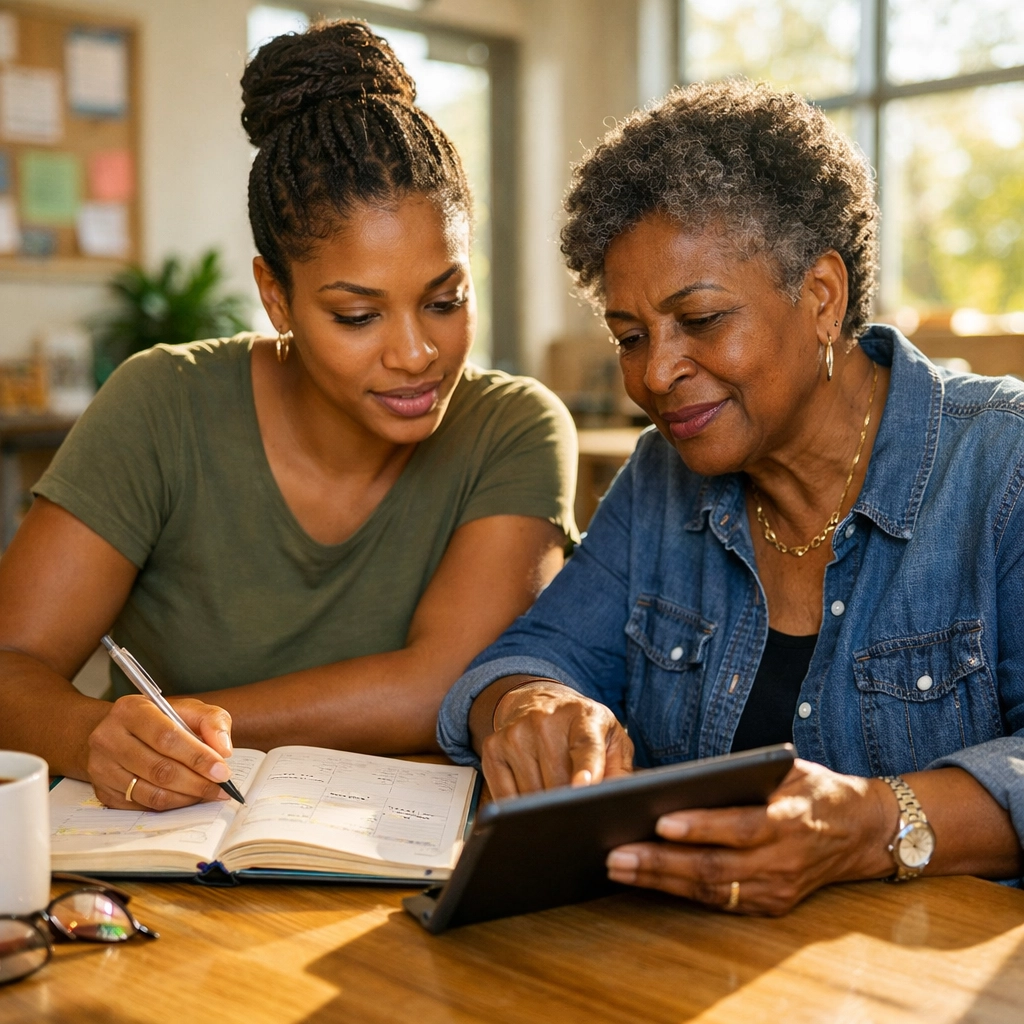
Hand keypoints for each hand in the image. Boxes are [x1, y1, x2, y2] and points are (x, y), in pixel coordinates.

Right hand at [86, 695, 235, 810]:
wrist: (119, 732)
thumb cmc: (159, 720)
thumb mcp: (188, 709)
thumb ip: (212, 721)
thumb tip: (223, 749)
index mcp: (131, 710)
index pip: (167, 737)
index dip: (198, 757)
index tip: (222, 770)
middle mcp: (109, 738)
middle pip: (160, 769)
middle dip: (197, 782)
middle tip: (221, 788)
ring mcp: (102, 767)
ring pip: (151, 792)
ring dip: (186, 797)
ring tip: (207, 793)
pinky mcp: (103, 791)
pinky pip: (142, 805)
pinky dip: (170, 804)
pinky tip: (186, 797)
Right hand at [481, 681, 633, 797]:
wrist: (539, 702)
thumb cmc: (581, 728)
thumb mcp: (611, 739)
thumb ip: (620, 771)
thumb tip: (618, 802)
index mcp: (584, 717)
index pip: (586, 745)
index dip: (587, 768)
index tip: (583, 786)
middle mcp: (545, 720)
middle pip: (557, 780)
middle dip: (568, 803)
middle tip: (576, 806)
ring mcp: (515, 733)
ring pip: (530, 793)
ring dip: (543, 806)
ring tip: (553, 793)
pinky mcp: (493, 747)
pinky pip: (505, 795)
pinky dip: (518, 806)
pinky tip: (529, 793)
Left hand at [605, 759, 893, 915]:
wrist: (862, 831)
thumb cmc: (813, 790)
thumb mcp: (785, 769)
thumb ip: (740, 775)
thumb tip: (677, 778)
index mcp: (789, 821)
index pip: (740, 827)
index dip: (700, 826)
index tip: (659, 820)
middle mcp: (782, 861)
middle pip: (714, 867)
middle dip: (660, 862)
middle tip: (616, 853)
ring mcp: (777, 890)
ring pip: (710, 889)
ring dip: (660, 882)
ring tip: (617, 868)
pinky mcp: (771, 906)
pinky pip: (718, 902)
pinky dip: (679, 892)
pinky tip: (646, 882)